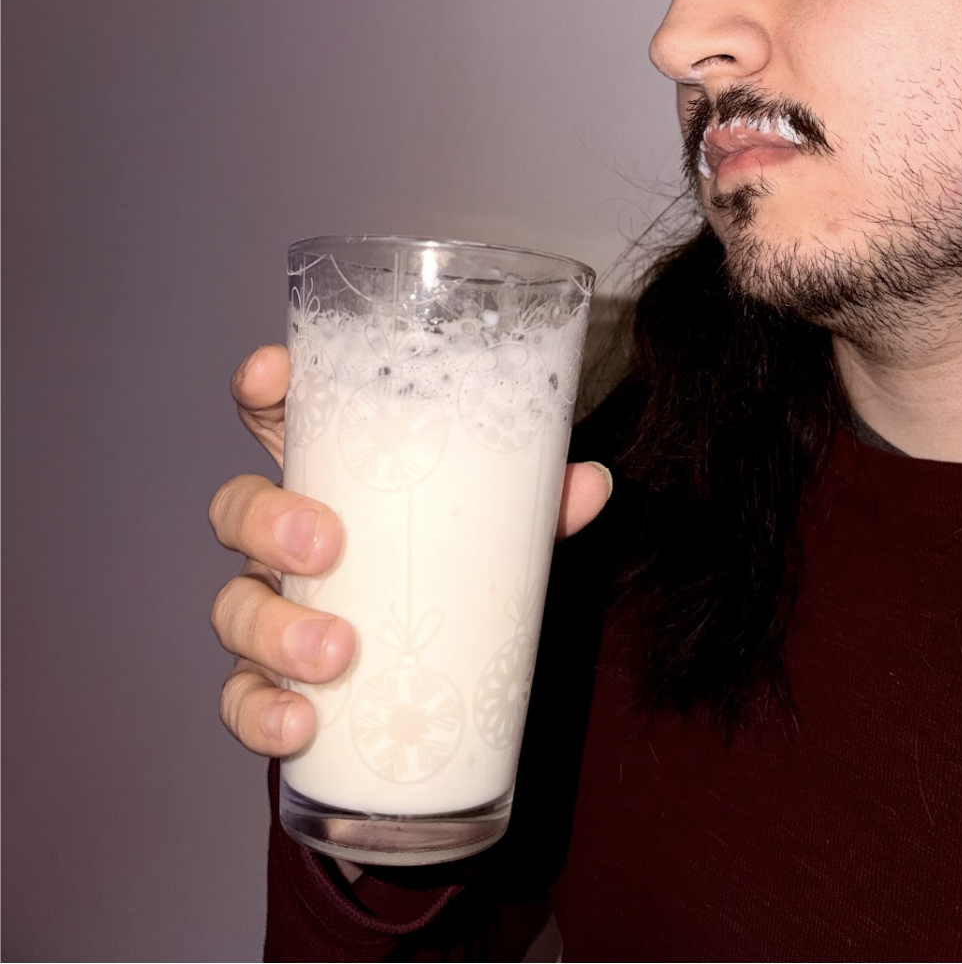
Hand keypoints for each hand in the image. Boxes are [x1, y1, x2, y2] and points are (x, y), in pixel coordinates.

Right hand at [209, 344, 612, 757]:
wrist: (434, 672)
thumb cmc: (449, 564)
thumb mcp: (492, 527)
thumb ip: (536, 502)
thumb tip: (592, 483)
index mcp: (330, 476)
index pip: (274, 414)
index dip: (262, 386)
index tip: (274, 374)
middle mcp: (284, 536)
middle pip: (238, 508)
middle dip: (269, 520)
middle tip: (326, 544)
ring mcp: (270, 609)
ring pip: (232, 607)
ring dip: (273, 629)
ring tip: (336, 653)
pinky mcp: (270, 683)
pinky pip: (239, 698)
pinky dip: (258, 713)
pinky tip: (300, 724)